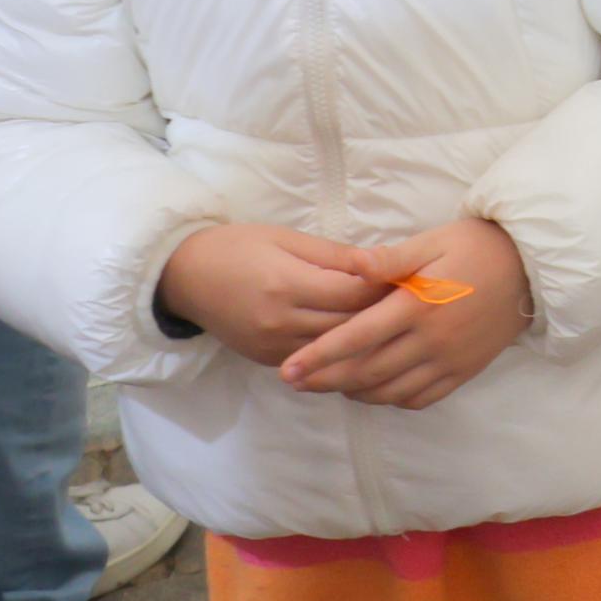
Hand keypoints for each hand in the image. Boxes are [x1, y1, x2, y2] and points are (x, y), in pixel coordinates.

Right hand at [160, 224, 394, 366]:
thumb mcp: (287, 238)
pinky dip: (340, 353)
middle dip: (385, 314)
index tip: (415, 277)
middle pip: (349, 325)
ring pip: (335, 350)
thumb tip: (381, 263)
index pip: (353, 293)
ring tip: (398, 324)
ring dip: (367, 339)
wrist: (184, 278)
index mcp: (287, 285)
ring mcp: (273, 347)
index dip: (387, 286)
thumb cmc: (237, 247)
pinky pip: (314, 361)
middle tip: (417, 302)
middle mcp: (281, 322)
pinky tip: (363, 344)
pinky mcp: (267, 360)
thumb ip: (334, 255)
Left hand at [280, 220, 530, 409]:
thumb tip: (351, 266)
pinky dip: (391, 399)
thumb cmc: (477, 247)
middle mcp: (432, 340)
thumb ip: (390, 258)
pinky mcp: (464, 371)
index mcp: (419, 305)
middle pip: (367, 371)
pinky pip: (421, 398)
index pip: (358, 337)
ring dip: (354, 392)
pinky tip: (376, 390)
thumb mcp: (433, 241)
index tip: (287, 369)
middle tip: (295, 381)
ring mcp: (450, 360)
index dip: (319, 355)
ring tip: (330, 384)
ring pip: (390, 390)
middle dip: (325, 379)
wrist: (532, 267)